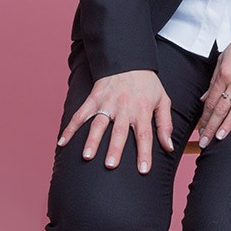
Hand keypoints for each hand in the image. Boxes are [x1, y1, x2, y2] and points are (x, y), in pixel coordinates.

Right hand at [57, 70, 173, 171]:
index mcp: (142, 110)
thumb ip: (165, 124)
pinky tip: (62, 142)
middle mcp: (124, 108)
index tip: (143, 170)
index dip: (144, 153)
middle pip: (119, 131)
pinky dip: (70, 128)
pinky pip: (80, 115)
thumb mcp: (163, 100)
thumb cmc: (147, 84)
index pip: (144, 135)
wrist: (129, 60)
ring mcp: (106, 104)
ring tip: (87, 156)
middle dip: (114, 149)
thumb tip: (168, 147)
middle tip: (110, 165)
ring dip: (92, 140)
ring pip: (98, 124)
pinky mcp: (93, 99)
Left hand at [197, 29, 230, 147]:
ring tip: (220, 138)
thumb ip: (214, 80)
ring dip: (229, 124)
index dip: (204, 118)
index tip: (199, 131)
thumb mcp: (224, 58)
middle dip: (211, 126)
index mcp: (224, 73)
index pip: (211, 101)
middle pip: (221, 107)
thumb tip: (204, 99)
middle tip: (203, 142)